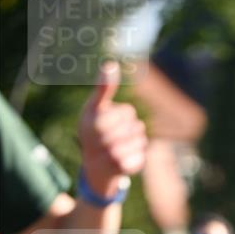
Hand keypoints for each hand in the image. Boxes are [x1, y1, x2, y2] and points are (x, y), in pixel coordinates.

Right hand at [78, 61, 147, 195]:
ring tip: (121, 146)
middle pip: (136, 125)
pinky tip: (125, 158)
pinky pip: (142, 154)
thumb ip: (104, 88)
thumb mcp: (95, 109)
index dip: (124, 116)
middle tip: (116, 137)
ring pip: (140, 139)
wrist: (94, 169)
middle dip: (131, 129)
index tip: (110, 123)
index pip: (128, 112)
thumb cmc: (94, 132)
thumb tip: (111, 64)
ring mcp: (110, 154)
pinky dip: (138, 155)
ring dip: (136, 142)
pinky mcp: (122, 168)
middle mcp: (99, 138)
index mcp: (92, 120)